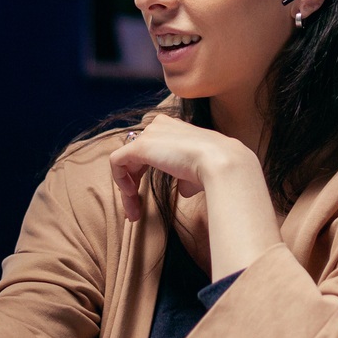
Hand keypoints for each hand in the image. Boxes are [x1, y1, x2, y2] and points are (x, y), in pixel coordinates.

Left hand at [105, 115, 252, 222]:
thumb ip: (186, 176)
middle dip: (132, 184)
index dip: (143, 175)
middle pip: (135, 157)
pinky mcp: (140, 145)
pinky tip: (131, 196)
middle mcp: (159, 125)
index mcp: (174, 128)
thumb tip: (184, 187)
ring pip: (125, 161)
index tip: (144, 200)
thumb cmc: (215, 169)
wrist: (221, 162)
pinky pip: (117, 162)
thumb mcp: (199, 172)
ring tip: (133, 212)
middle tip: (135, 210)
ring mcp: (149, 134)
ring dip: (126, 189)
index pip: (149, 150)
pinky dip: (120, 180)